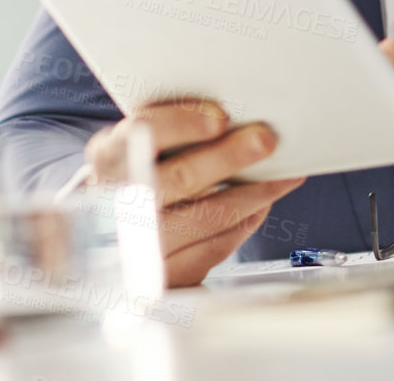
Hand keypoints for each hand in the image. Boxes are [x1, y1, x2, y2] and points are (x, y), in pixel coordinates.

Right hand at [83, 99, 304, 286]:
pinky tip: (261, 205)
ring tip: (282, 175)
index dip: (180, 125)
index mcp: (111, 158)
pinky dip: (244, 223)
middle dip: (227, 158)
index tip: (219, 118)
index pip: (140, 135)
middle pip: (178, 179)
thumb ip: (178, 132)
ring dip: (253, 193)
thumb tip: (239, 118)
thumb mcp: (143, 147)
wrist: (111, 236)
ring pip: (205, 217)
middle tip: (264, 141)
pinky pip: (213, 249)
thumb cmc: (141, 177)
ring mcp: (136, 246)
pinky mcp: (162, 275)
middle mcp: (116, 202)